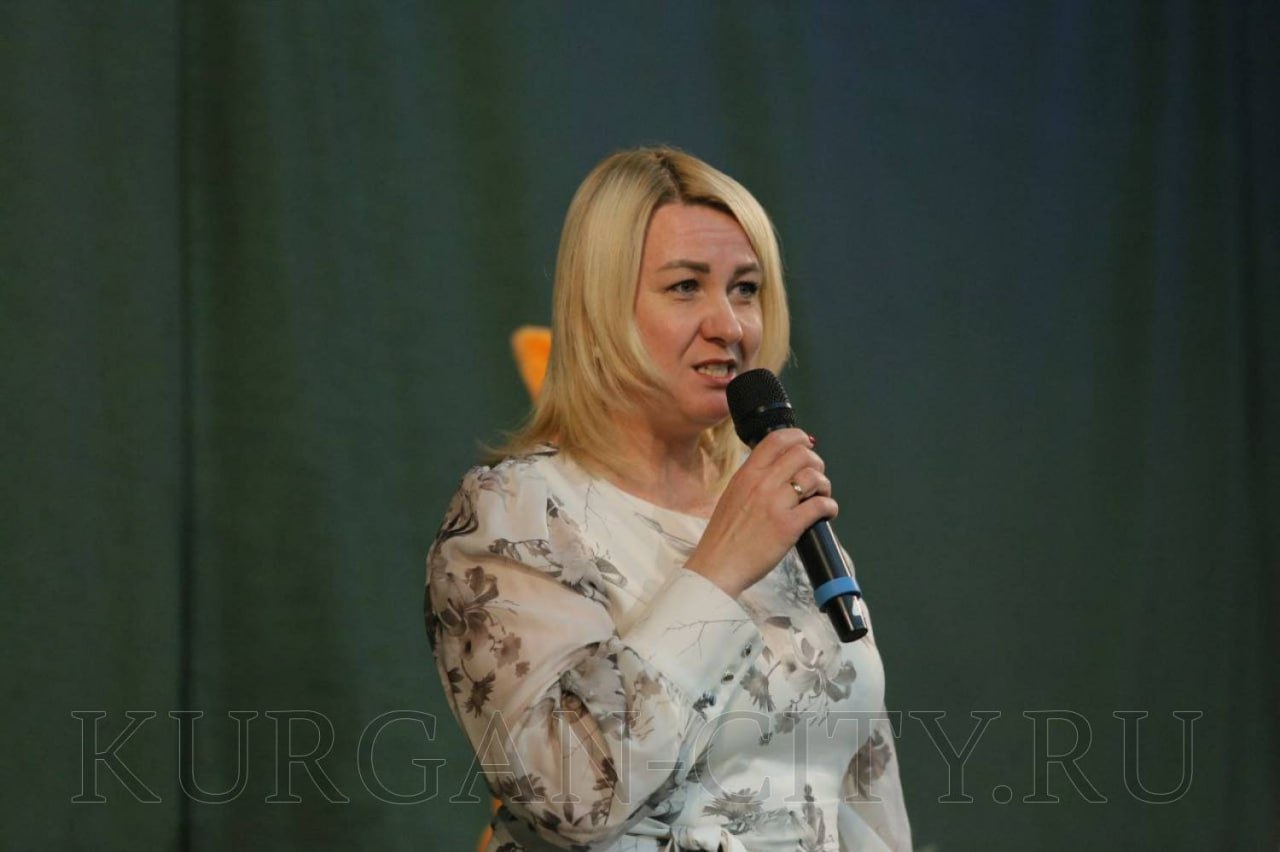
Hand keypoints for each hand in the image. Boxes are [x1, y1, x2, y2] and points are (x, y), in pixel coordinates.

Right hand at [684, 428, 835, 597]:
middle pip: (802, 454)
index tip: (806, 445)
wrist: (717, 566)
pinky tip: (826, 513)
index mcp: (746, 474)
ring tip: (821, 496)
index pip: (777, 439)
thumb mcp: (732, 496)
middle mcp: (761, 483)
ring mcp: (775, 503)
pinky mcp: (788, 526)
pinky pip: (820, 505)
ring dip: (824, 485)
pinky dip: (829, 507)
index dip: (798, 437)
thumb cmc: (723, 537)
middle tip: (815, 478)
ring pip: (814, 476)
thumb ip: (753, 480)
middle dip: (816, 463)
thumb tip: (779, 471)